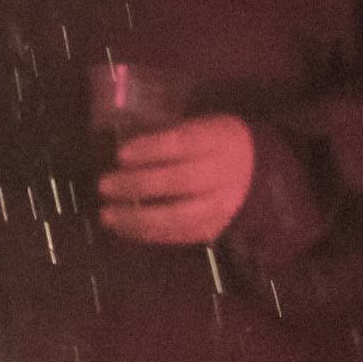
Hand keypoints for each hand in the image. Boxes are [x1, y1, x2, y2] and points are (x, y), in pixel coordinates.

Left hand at [97, 115, 255, 245]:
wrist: (258, 171)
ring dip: (138, 218)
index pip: (183, 144)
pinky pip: (179, 235)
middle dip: (137, 185)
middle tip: (104, 185)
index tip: (120, 154)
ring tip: (107, 215)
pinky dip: (148, 234)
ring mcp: (221, 206)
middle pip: (179, 182)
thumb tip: (122, 150)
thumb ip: (168, 136)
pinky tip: (124, 228)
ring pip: (179, 216)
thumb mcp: (199, 126)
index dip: (151, 149)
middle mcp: (222, 175)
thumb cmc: (215, 142)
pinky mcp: (214, 229)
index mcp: (217, 141)